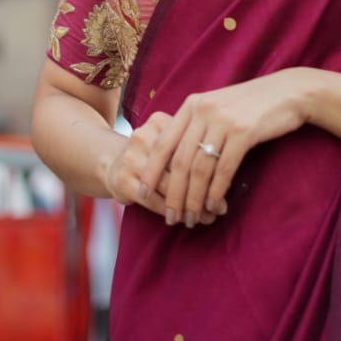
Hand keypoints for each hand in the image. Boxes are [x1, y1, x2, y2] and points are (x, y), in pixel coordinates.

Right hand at [102, 111, 218, 223]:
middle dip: (203, 190)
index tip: (228, 187)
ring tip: (205, 218)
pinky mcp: (122, 179)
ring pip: (167, 185)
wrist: (112, 162)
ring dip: (188, 205)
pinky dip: (169, 210)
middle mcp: (143, 135)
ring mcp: (130, 157)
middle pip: (180, 166)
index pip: (191, 146)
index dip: (212, 167)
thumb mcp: (171, 144)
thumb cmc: (154, 156)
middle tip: (220, 209)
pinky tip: (180, 218)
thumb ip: (195, 153)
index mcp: (160, 121)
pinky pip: (152, 199)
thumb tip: (228, 177)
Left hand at [137, 69, 312, 227]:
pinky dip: (215, 191)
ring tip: (192, 218)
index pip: (163, 142)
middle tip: (171, 218)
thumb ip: (196, 126)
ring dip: (193, 199)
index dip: (151, 171)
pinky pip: (223, 169)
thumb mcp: (218, 107)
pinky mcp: (244, 132)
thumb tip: (176, 160)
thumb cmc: (252, 104)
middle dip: (172, 194)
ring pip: (199, 169)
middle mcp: (203, 111)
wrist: (288, 92)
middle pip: (179, 161)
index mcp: (192, 105)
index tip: (143, 193)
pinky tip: (212, 205)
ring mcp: (223, 121)